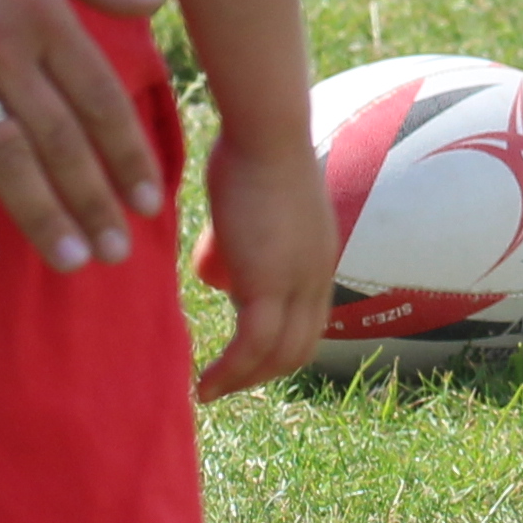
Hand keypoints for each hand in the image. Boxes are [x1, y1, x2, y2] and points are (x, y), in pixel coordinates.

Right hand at [0, 0, 171, 272]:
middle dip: (94, 201)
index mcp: (40, 6)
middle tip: (117, 255)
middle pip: (60, 138)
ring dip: (40, 214)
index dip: (127, 153)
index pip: (99, 96)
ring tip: (68, 260)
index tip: (150, 201)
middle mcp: (1, 44)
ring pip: (4, 157)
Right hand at [188, 110, 334, 399]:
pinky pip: (250, 346)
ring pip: (276, 354)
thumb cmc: (252, 148)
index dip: (279, 347)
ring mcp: (297, 282)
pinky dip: (229, 373)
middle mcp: (316, 275)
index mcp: (318, 256)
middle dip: (262, 374)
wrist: (266, 131)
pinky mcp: (268, 283)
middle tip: (225, 384)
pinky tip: (204, 383)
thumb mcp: (253, 203)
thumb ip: (244, 234)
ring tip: (208, 392)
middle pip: (298, 347)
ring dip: (242, 381)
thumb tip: (218, 260)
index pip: (307, 320)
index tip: (245, 359)